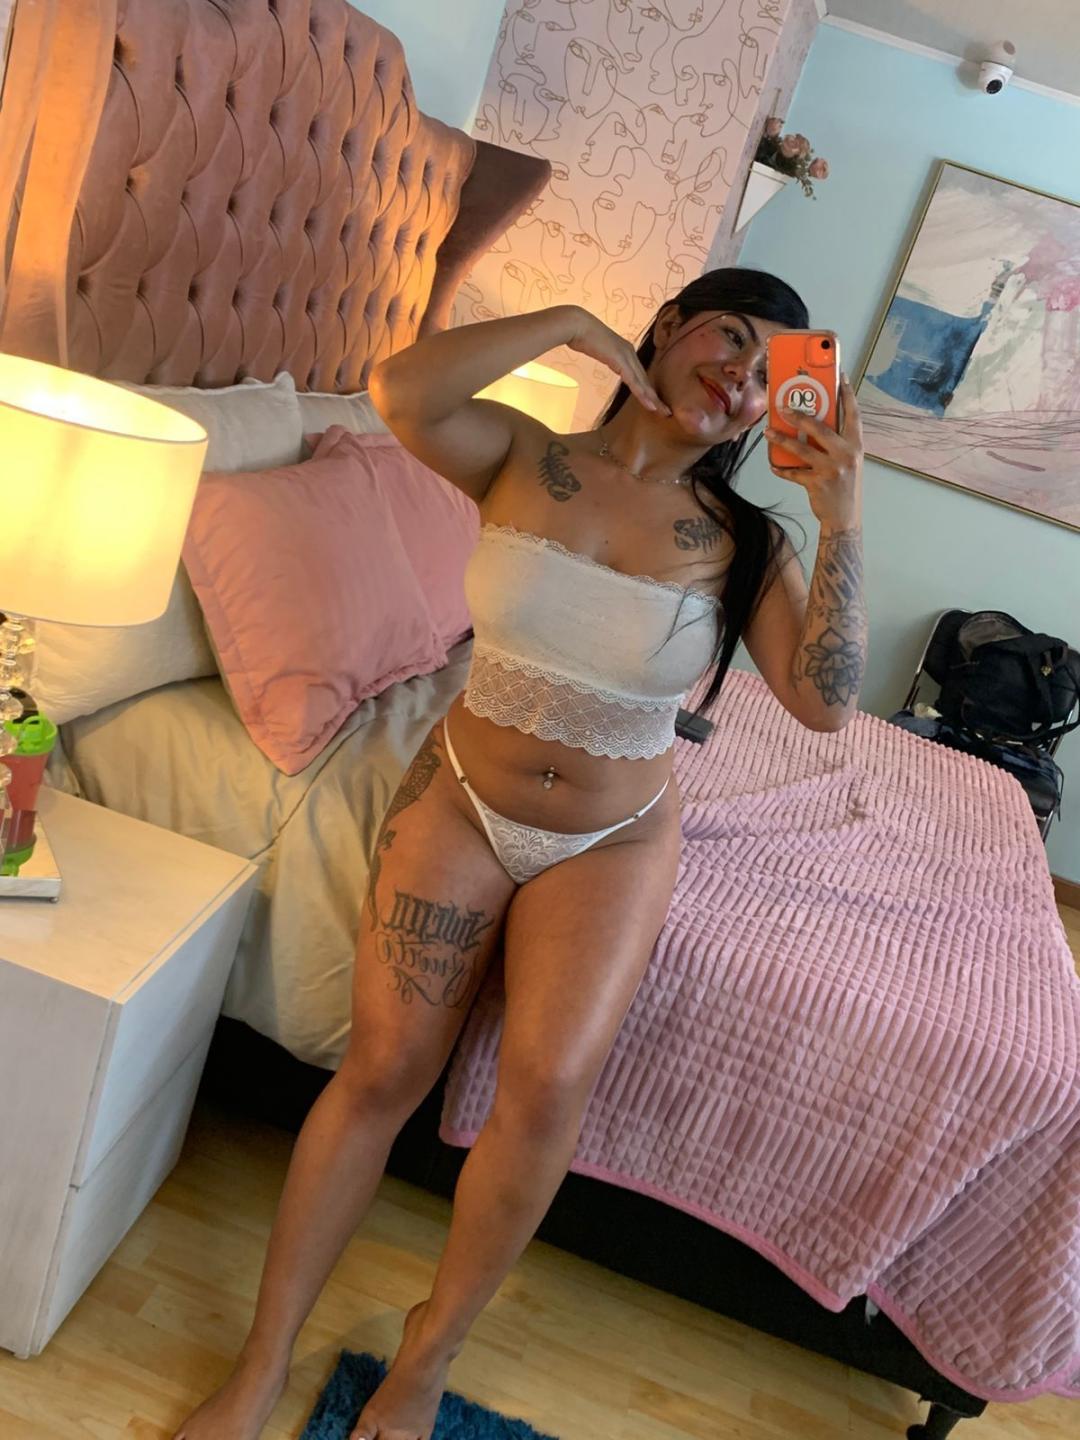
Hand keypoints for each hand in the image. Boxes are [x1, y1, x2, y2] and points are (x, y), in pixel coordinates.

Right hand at [566, 307, 670, 414]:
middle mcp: (630, 353)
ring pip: (643, 382)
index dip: (648, 390)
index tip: (656, 403)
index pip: (640, 375)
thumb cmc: (583, 335)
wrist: (577, 324)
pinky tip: (650, 405)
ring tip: (663, 412)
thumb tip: (608, 359)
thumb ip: (607, 355)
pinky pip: (633, 381)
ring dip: (653, 398)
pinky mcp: (620, 359)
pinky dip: (642, 393)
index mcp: (626, 351)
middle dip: (656, 397)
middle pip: (645, 379)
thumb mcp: (599, 348)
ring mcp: (626, 355)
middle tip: (666, 411)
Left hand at [765, 372, 863, 527]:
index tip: (839, 377)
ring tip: (768, 432)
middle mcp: (846, 454)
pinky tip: (773, 465)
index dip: (847, 395)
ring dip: (782, 439)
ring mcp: (831, 469)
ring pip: (801, 449)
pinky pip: (793, 472)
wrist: (844, 517)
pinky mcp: (817, 483)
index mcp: (856, 445)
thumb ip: (838, 443)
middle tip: (784, 406)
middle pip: (821, 428)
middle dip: (800, 415)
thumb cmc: (844, 486)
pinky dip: (781, 469)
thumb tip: (815, 422)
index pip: (853, 414)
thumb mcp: (849, 460)